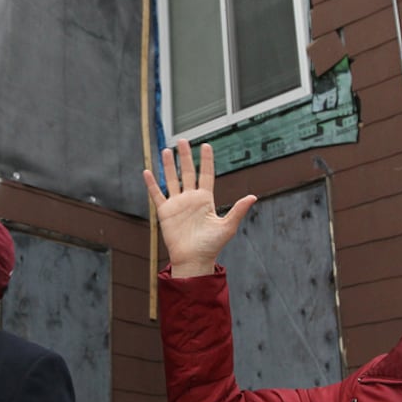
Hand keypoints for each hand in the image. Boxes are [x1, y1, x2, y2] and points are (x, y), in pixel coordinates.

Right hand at [143, 139, 256, 277]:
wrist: (194, 260)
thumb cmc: (211, 246)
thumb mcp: (227, 226)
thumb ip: (238, 210)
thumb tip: (253, 197)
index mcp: (206, 200)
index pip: (206, 175)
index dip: (206, 161)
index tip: (206, 146)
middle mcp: (191, 198)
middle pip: (187, 172)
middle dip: (185, 157)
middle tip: (182, 141)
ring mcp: (177, 204)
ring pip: (172, 179)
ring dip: (168, 165)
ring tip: (166, 150)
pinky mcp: (165, 212)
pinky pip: (157, 195)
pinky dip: (152, 184)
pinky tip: (147, 172)